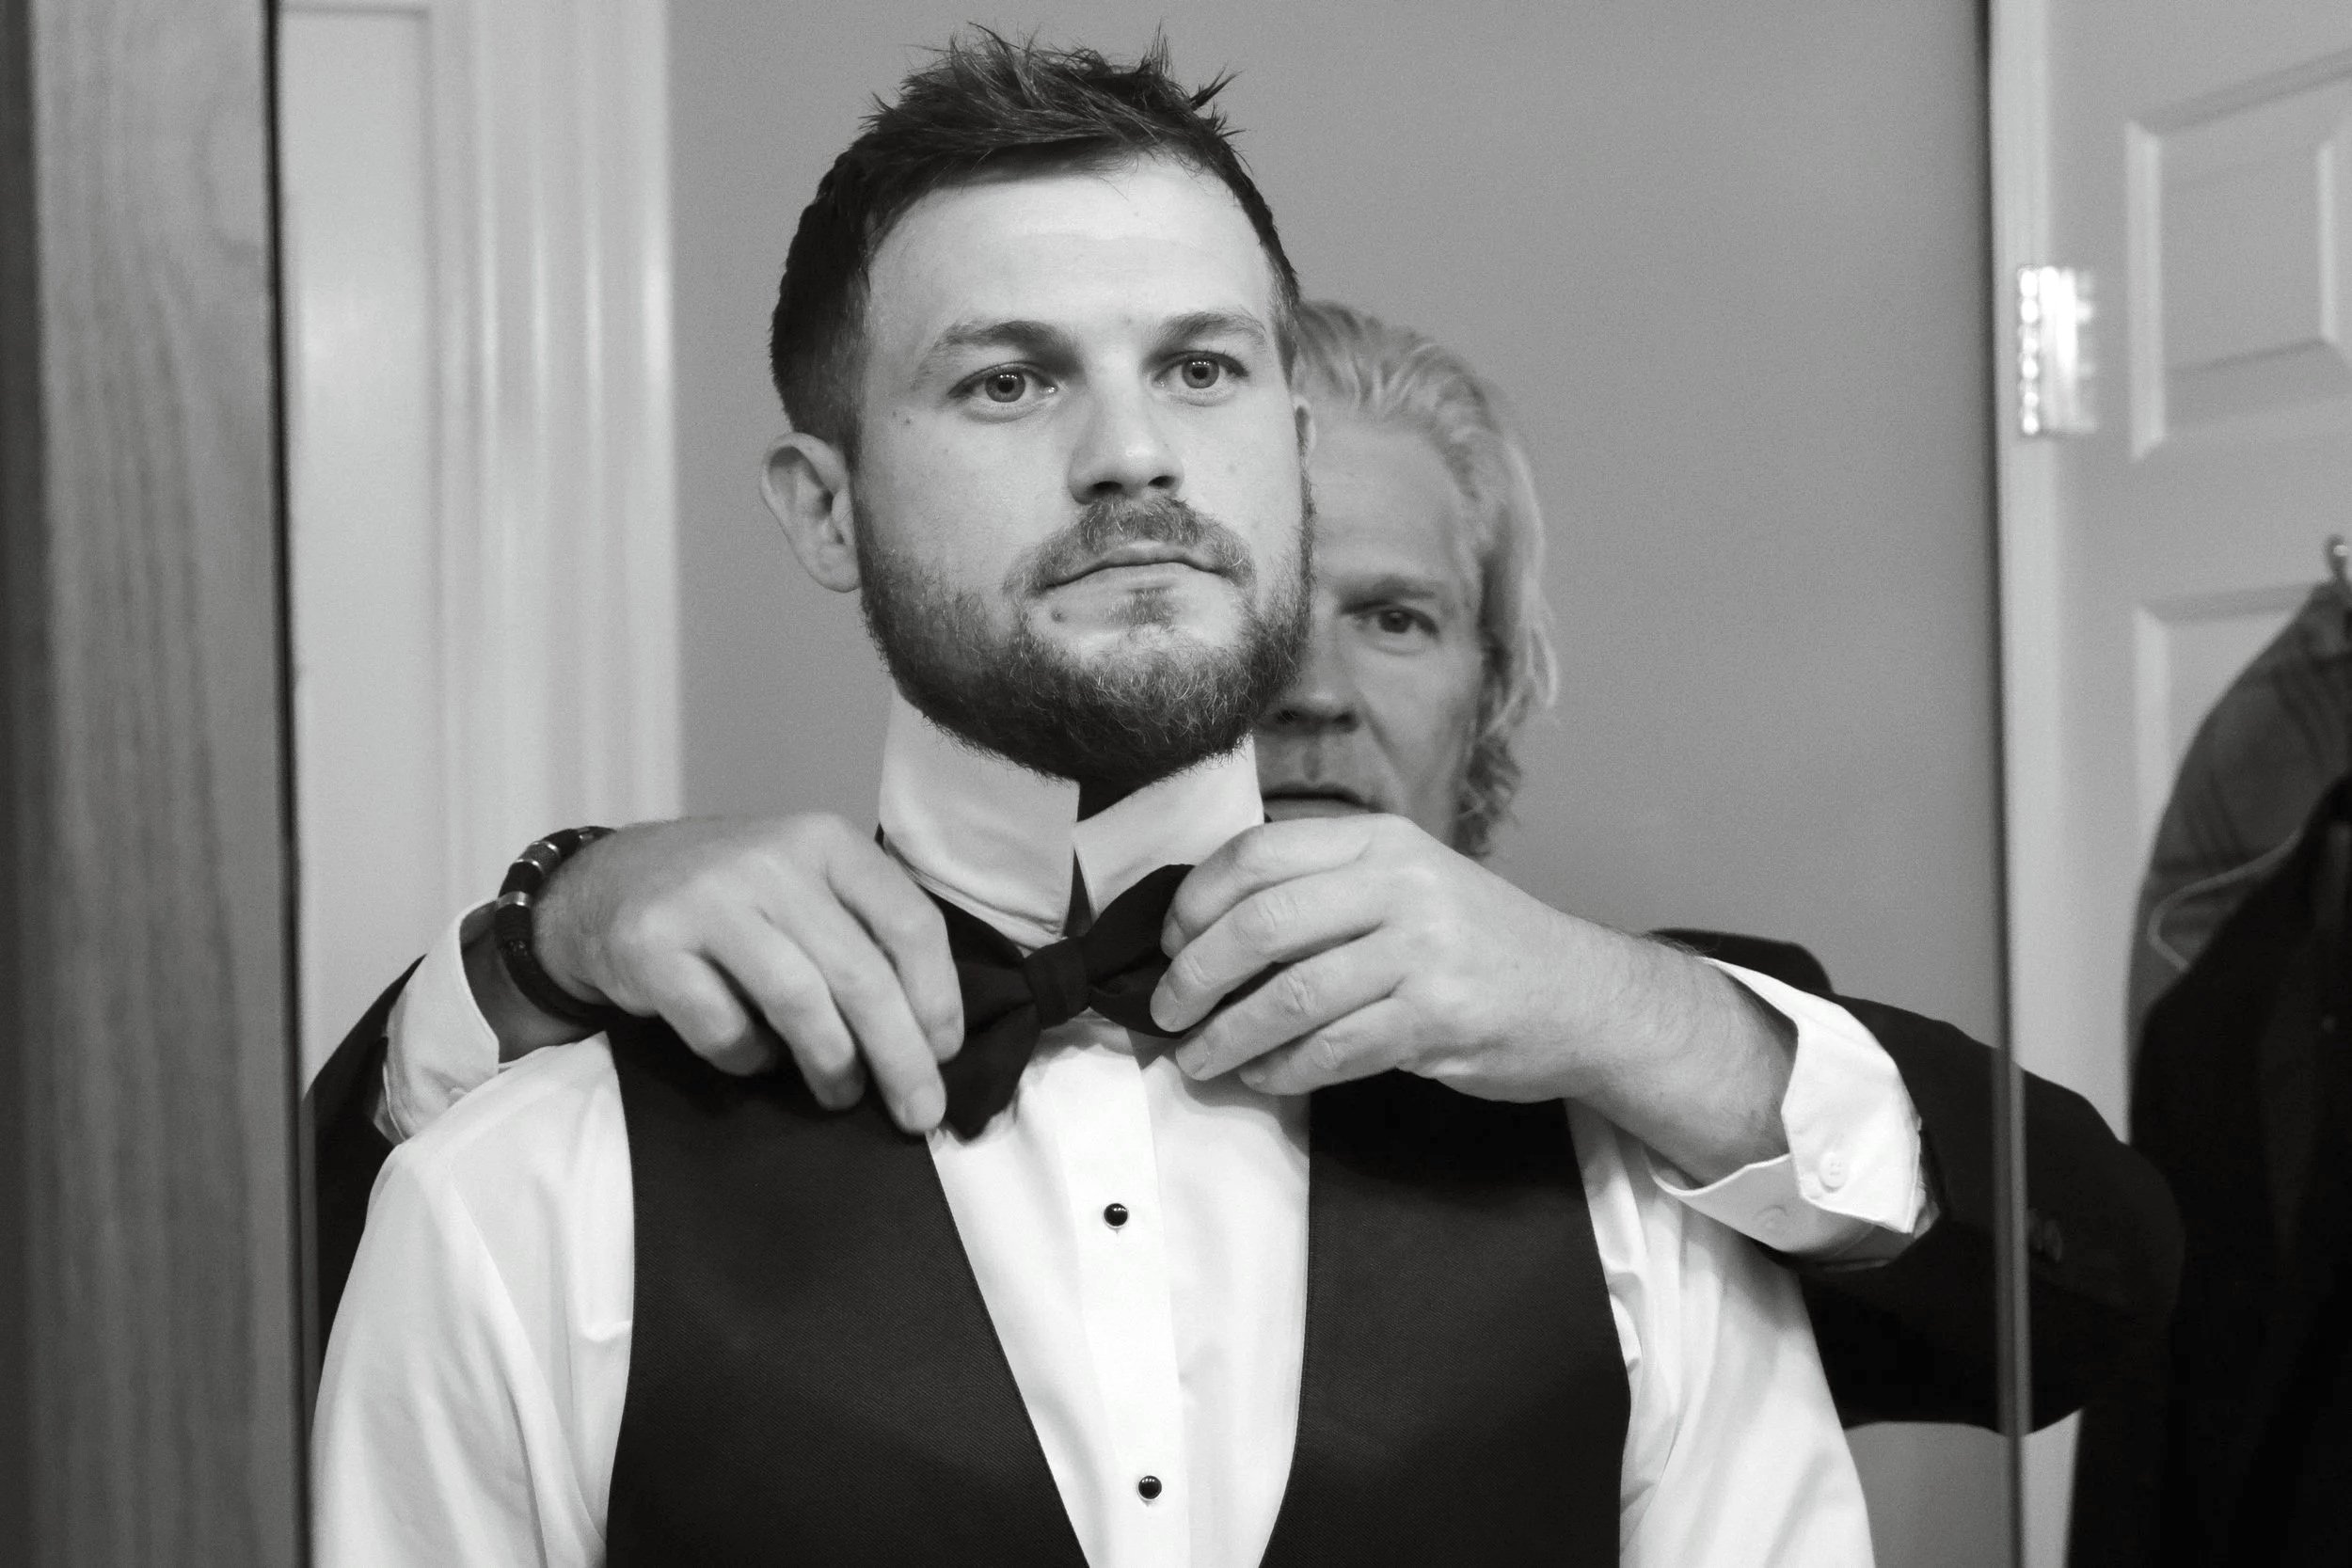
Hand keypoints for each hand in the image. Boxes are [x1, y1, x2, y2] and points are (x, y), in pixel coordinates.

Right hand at [493, 815, 961, 1132]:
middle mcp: (773, 861)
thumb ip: (862, 935)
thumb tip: (930, 1037)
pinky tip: (757, 1059)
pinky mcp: (653, 945)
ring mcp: (709, 900)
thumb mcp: (805, 886)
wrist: (606, 883)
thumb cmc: (733, 899)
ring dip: (832, 1064)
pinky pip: (722, 1026)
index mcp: (827, 842)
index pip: (910, 923)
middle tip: (918, 1112)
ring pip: (798, 1001)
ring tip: (841, 1095)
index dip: (937, 998)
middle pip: (860, 974)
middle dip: (900, 1056)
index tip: (945, 1053)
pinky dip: (750, 1058)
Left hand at [1149, 815, 1794, 1181]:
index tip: (1168, 944)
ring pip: (1291, 995)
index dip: (1196, 901)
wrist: (1582, 996)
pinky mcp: (1438, 1018)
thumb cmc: (1478, 944)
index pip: (1258, 853)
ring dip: (1229, 1035)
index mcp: (1380, 843)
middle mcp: (1400, 886)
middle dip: (1195, 975)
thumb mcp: (1409, 884)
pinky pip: (1335, 1049)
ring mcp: (1423, 951)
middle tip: (1167, 1012)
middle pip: (1261, 923)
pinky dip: (1286, 1069)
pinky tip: (1266, 1076)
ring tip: (1199, 1059)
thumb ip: (1325, 892)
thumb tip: (1210, 931)